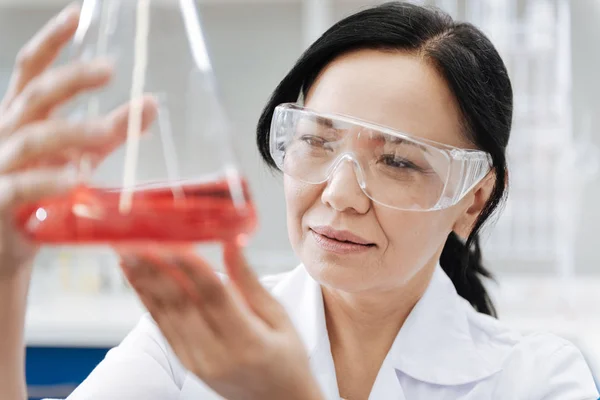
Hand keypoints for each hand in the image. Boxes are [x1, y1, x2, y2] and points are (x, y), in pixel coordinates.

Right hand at [0, 3, 156, 278]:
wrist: (8, 249)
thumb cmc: (40, 199)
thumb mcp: (78, 157)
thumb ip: (109, 132)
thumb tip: (149, 106)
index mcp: (21, 120)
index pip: (31, 71)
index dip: (51, 41)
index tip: (77, 14)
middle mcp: (4, 135)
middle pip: (35, 96)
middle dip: (71, 79)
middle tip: (109, 69)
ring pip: (33, 138)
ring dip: (74, 132)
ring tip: (108, 132)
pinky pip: (21, 186)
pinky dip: (49, 180)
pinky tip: (77, 179)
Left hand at [119, 243, 324, 399]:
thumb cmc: (286, 358)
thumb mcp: (279, 318)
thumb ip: (250, 282)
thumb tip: (231, 245)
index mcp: (248, 341)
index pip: (214, 296)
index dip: (190, 267)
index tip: (173, 240)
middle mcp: (217, 354)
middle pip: (181, 304)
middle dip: (156, 268)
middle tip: (137, 239)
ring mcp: (197, 361)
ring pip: (165, 314)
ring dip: (144, 280)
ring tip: (128, 251)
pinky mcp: (186, 363)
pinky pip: (162, 327)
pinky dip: (147, 299)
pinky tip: (137, 278)